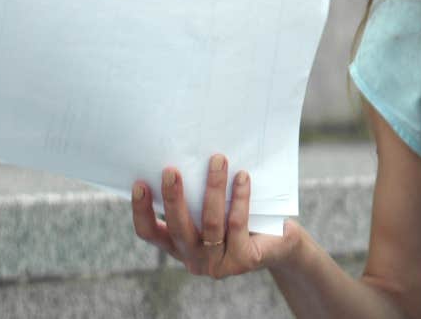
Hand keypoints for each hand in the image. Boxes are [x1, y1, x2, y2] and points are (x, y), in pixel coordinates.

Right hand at [131, 153, 304, 278]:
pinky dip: (239, 198)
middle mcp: (194, 259)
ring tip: (218, 160)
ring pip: (210, 224)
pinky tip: (242, 177)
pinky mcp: (242, 260)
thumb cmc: (241, 219)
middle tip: (171, 170)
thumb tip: (187, 156)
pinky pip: (237, 224)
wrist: (280, 242)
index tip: (139, 183)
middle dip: (173, 197)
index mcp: (180, 246)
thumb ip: (196, 196)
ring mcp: (218, 264)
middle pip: (178, 228)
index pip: (150, 233)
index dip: (141, 211)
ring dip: (213, 188)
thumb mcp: (214, 208)